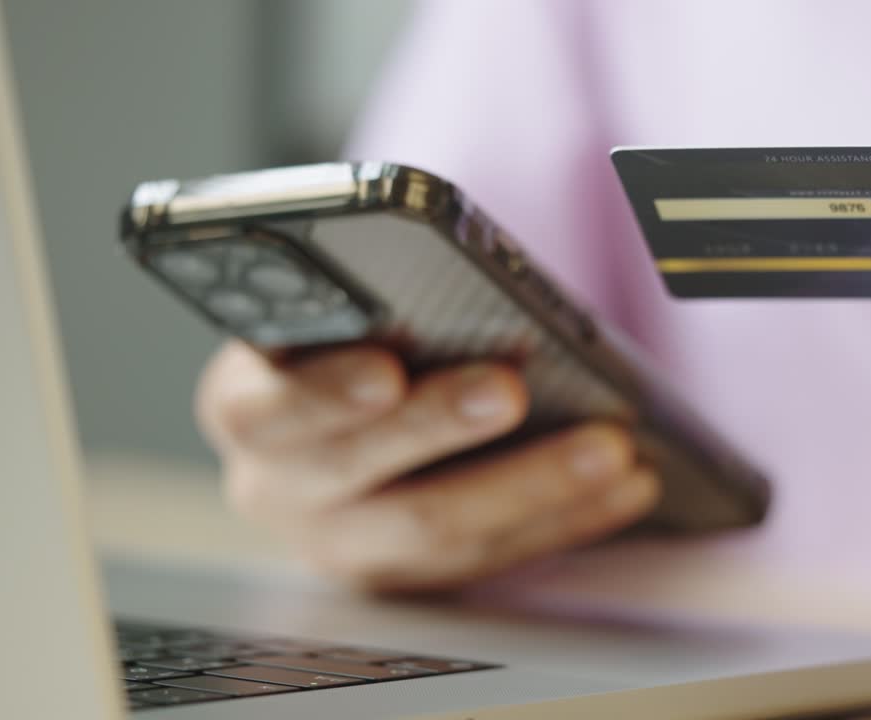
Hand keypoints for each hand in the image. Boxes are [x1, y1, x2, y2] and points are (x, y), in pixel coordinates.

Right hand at [196, 343, 658, 592]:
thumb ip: (370, 308)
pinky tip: (626, 485)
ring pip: (433, 530)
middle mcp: (278, 485)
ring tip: (609, 448)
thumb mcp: (332, 316)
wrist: (334, 422)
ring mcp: (339, 542)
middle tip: (512, 389)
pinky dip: (564, 520)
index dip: (322, 392)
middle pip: (356, 470)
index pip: (263, 405)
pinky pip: (487, 559)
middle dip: (440, 427)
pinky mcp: (404, 578)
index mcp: (244, 403)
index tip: (386, 370)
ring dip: (533, 486)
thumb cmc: (348, 343)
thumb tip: (467, 293)